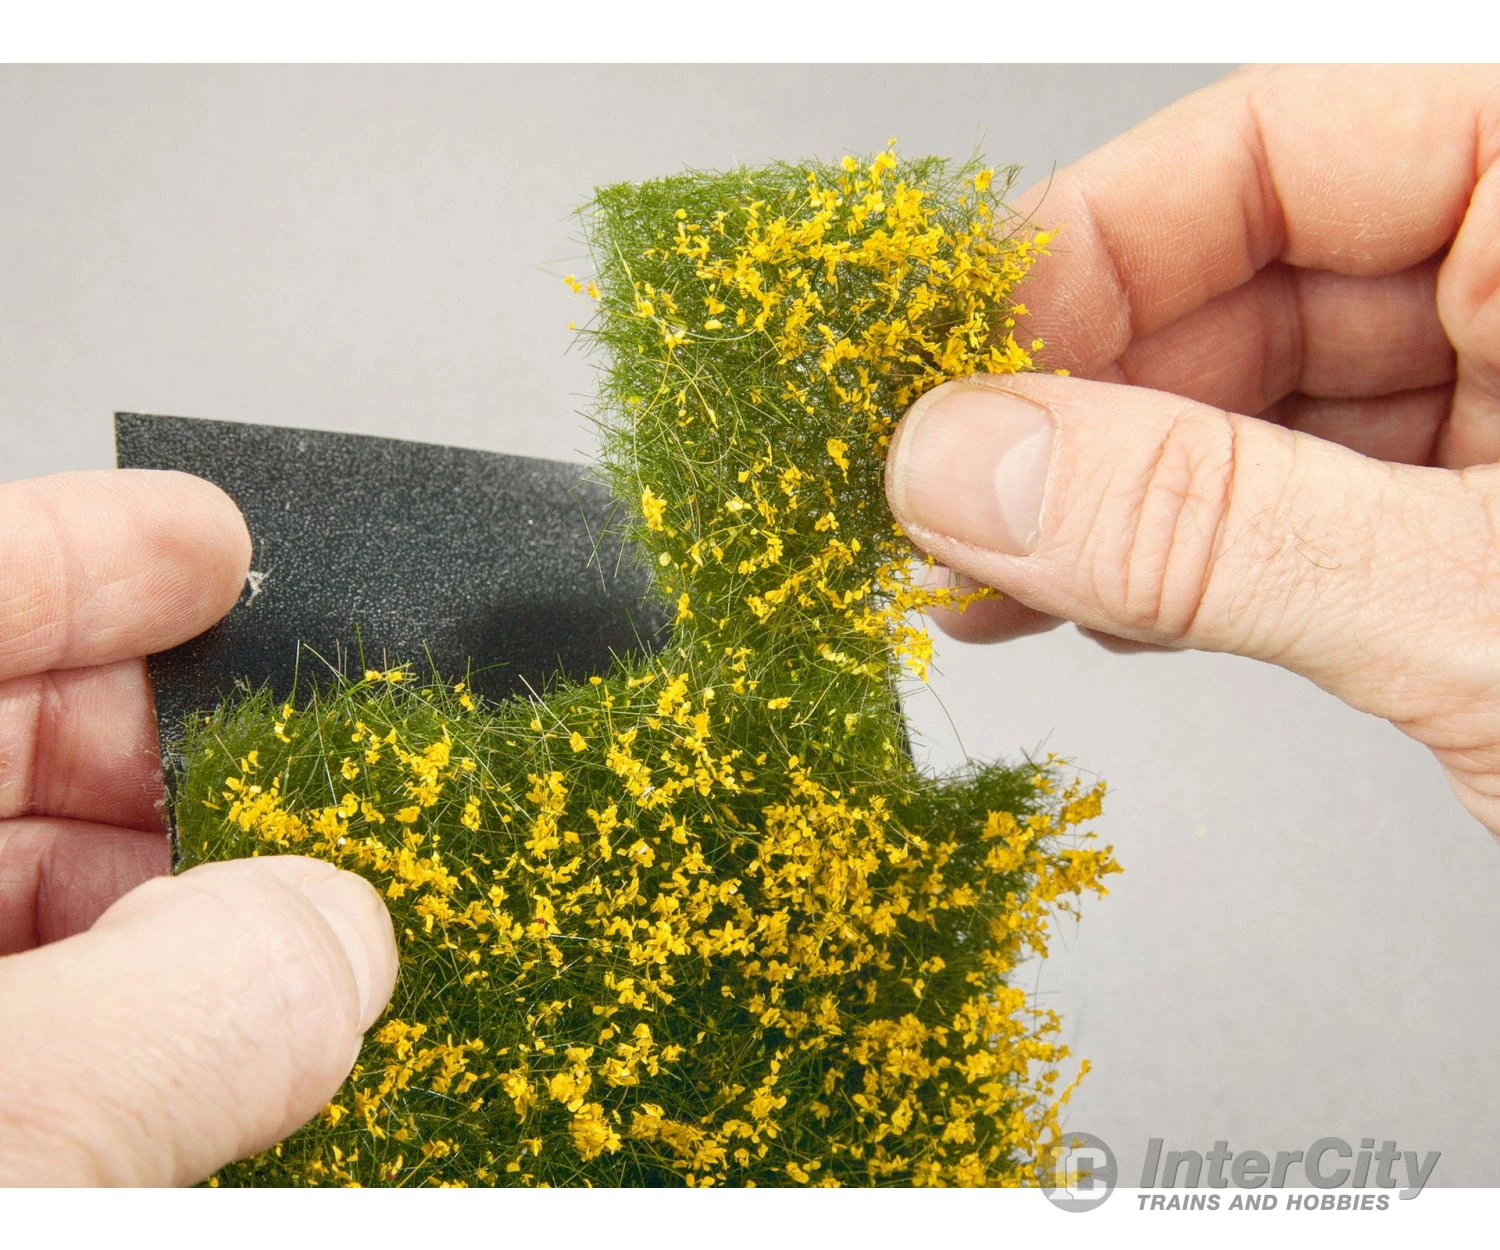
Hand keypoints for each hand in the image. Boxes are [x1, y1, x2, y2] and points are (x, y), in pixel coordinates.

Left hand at [0, 470, 396, 1184]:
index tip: (217, 546)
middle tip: (305, 778)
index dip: (92, 548)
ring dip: (166, 904)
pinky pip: (36, 1018)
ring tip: (292, 931)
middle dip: (164, 749)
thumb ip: (175, 1018)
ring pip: (14, 893)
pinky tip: (212, 1046)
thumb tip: (338, 937)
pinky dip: (124, 1019)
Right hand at [885, 65, 1499, 835]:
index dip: (1087, 250)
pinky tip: (1090, 606)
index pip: (1281, 148)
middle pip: (1243, 284)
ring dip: (1101, 496)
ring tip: (981, 575)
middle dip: (1072, 403)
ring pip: (1251, 410)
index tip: (951, 371)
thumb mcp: (1497, 622)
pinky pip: (1288, 509)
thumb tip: (964, 464)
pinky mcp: (1488, 541)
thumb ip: (1213, 527)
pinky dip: (1177, 563)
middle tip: (940, 503)